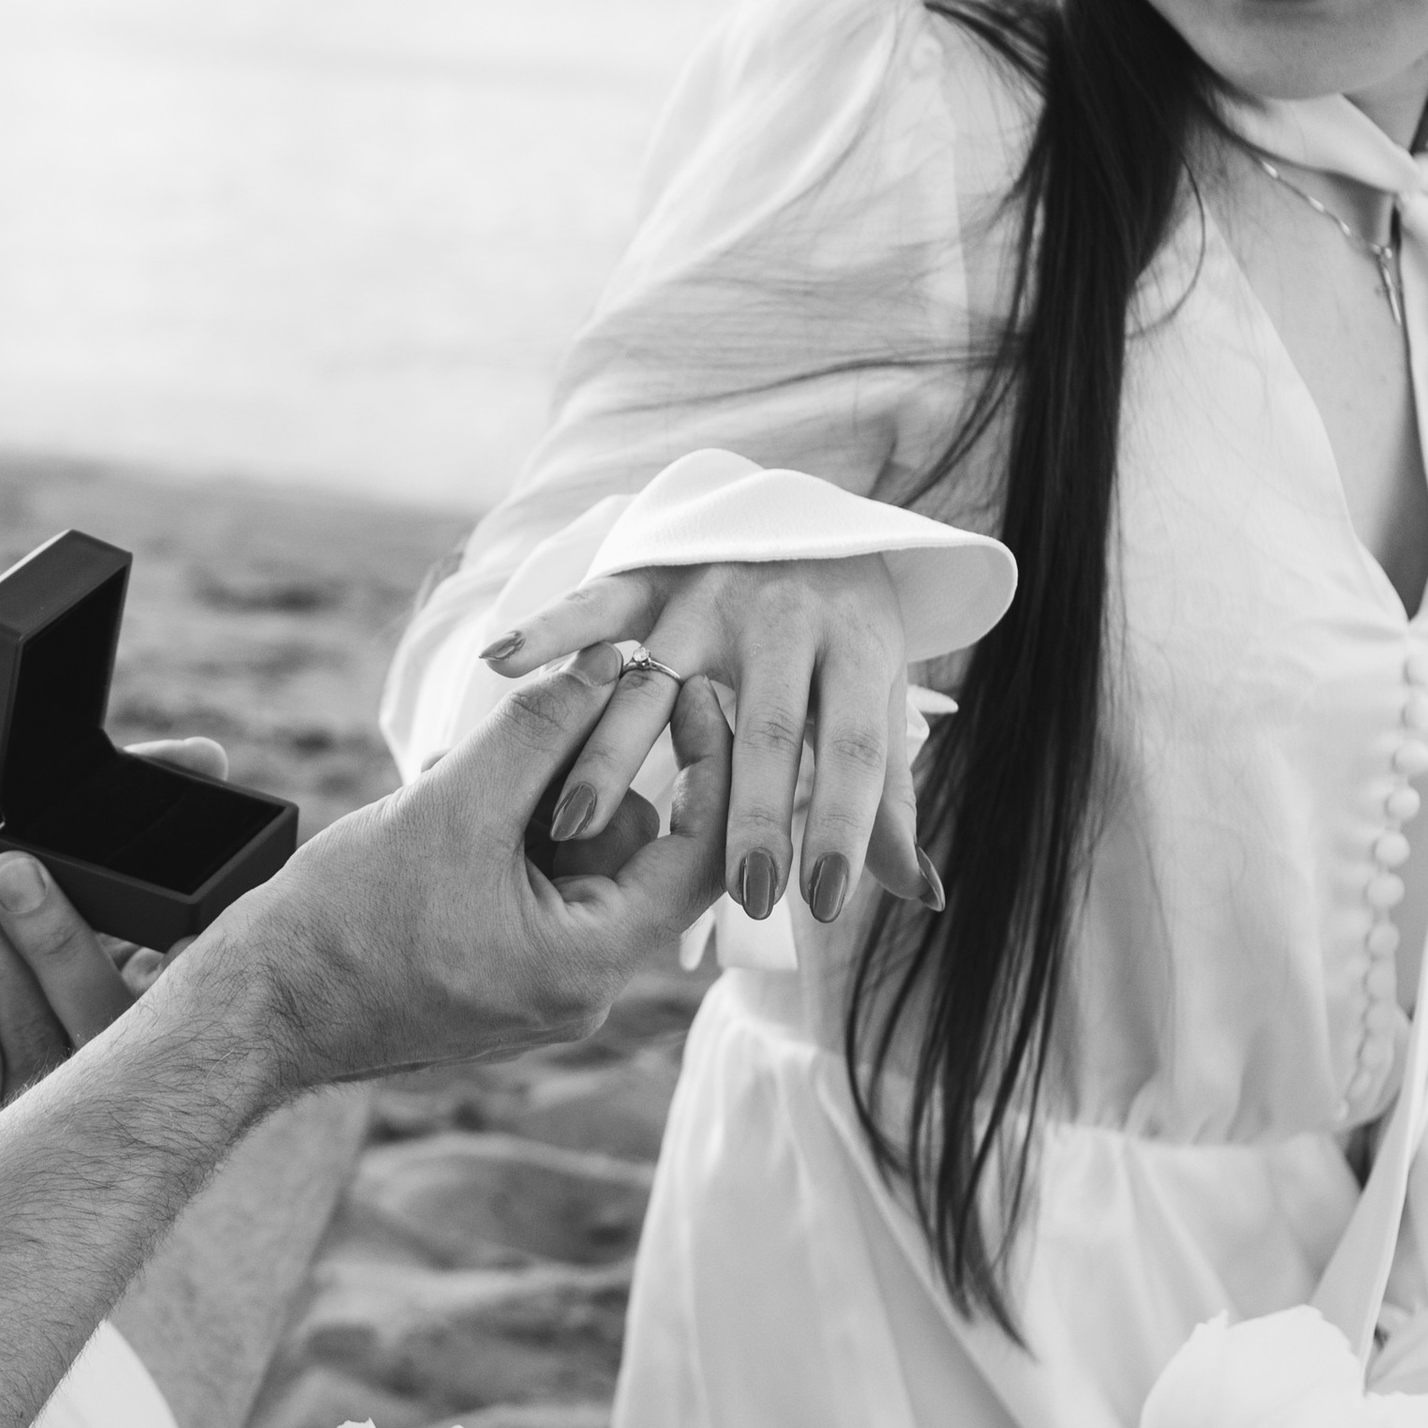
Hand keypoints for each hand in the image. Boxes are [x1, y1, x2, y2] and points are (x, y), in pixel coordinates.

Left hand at [0, 742, 222, 1139]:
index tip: (160, 907)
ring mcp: (26, 1098)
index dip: (180, 954)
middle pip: (105, 1015)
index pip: (176, 988)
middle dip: (58, 934)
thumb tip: (209, 756)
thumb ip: (114, 806)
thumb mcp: (20, 839)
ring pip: (31, 1027)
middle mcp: (89, 1060)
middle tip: (11, 866)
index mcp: (123, 995)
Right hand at [219, 655, 732, 1091]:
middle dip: (590, 777)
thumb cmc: (344, 924)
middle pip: (637, 853)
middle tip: (538, 718)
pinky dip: (510, 835)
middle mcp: (580, 989)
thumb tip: (610, 664)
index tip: (685, 689)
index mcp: (586, 966)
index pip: (700, 860)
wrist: (260, 1007)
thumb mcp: (450, 807)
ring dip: (540, 801)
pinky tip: (448, 815)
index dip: (708, 766)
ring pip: (583, 862)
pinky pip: (539, 885)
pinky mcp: (503, 973)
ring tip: (462, 785)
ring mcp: (541, 986)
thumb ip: (538, 731)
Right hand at [480, 557, 939, 931]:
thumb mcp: (875, 705)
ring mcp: (712, 591)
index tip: (820, 904)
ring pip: (663, 677)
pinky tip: (504, 663)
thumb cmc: (842, 643)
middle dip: (753, 813)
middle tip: (742, 895)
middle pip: (768, 723)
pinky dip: (550, 629)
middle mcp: (786, 616)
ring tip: (578, 822)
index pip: (854, 746)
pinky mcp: (656, 572)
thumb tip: (922, 895)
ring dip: (617, 750)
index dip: (842, 824)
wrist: (807, 522)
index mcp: (857, 648)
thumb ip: (885, 801)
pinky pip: (598, 602)